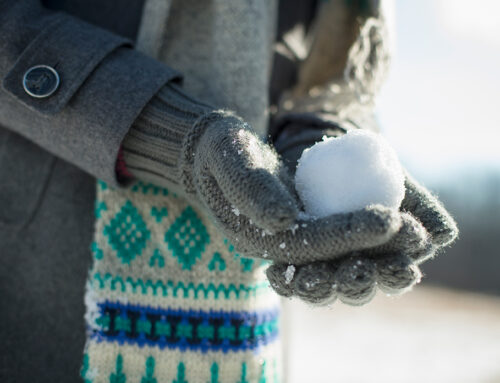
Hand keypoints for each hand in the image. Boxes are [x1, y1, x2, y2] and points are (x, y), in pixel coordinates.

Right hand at [123, 84, 404, 265]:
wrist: (215, 153)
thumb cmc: (222, 150)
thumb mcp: (230, 156)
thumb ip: (250, 188)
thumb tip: (284, 219)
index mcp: (254, 238)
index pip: (308, 244)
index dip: (349, 234)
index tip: (389, 219)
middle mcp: (275, 248)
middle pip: (330, 261)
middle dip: (373, 251)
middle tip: (415, 234)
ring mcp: (290, 241)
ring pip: (340, 257)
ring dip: (379, 252)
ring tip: (417, 235)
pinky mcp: (303, 228)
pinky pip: (340, 240)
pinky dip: (369, 236)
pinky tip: (399, 224)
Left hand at [266, 126, 457, 305]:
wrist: (331, 156)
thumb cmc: (370, 169)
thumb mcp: (396, 180)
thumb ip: (420, 207)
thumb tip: (442, 234)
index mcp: (384, 259)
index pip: (393, 276)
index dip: (395, 274)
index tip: (399, 265)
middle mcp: (352, 269)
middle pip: (356, 289)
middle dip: (357, 283)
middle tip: (357, 272)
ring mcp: (321, 268)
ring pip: (320, 290)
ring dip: (318, 287)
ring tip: (313, 278)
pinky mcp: (290, 262)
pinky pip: (286, 279)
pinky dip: (283, 279)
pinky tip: (275, 274)